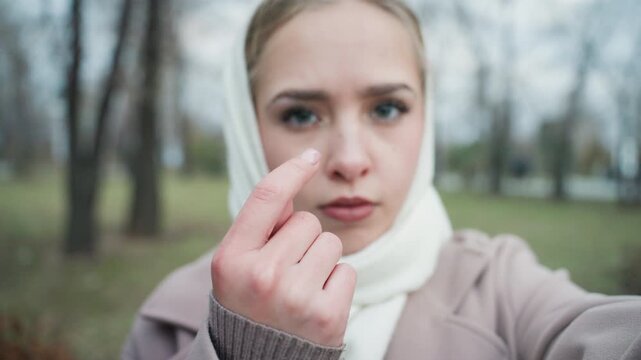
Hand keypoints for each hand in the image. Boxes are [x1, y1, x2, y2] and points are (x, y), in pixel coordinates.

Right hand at [211, 149, 355, 346]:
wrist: (258, 359)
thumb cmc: (250, 302)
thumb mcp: (238, 265)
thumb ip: (260, 226)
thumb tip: (290, 187)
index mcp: (231, 259)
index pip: (266, 198)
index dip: (291, 171)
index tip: (311, 156)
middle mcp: (261, 276)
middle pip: (306, 222)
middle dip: (302, 240)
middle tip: (286, 272)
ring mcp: (295, 297)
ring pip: (331, 244)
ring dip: (322, 261)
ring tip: (301, 288)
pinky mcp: (326, 316)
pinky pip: (347, 271)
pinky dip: (337, 284)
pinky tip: (317, 304)